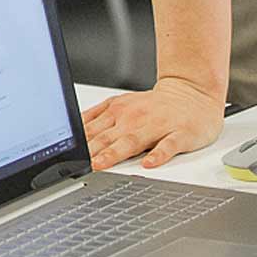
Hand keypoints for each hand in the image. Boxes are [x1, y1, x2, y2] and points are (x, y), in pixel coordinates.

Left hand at [81, 76, 224, 169]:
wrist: (191, 92)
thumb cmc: (154, 105)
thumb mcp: (120, 105)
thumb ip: (96, 118)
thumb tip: (71, 130)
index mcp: (117, 111)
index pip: (92, 130)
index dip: (77, 144)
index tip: (65, 156)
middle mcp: (134, 118)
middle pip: (108, 137)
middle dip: (91, 151)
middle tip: (78, 164)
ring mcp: (157, 126)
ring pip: (133, 140)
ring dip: (115, 153)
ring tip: (102, 164)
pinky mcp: (180, 134)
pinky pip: (168, 146)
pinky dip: (158, 155)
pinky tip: (149, 163)